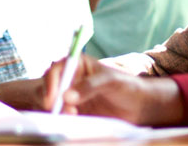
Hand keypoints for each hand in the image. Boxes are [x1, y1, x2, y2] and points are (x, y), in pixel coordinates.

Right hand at [43, 54, 183, 125]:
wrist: (138, 106)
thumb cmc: (126, 86)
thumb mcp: (110, 82)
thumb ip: (90, 86)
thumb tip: (66, 97)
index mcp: (78, 64)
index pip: (57, 69)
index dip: (51, 82)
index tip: (53, 98)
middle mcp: (70, 80)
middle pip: (49, 87)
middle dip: (50, 99)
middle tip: (63, 111)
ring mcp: (70, 97)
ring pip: (51, 103)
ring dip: (56, 111)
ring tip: (73, 116)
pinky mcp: (74, 113)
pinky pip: (60, 116)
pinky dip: (61, 120)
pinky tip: (74, 122)